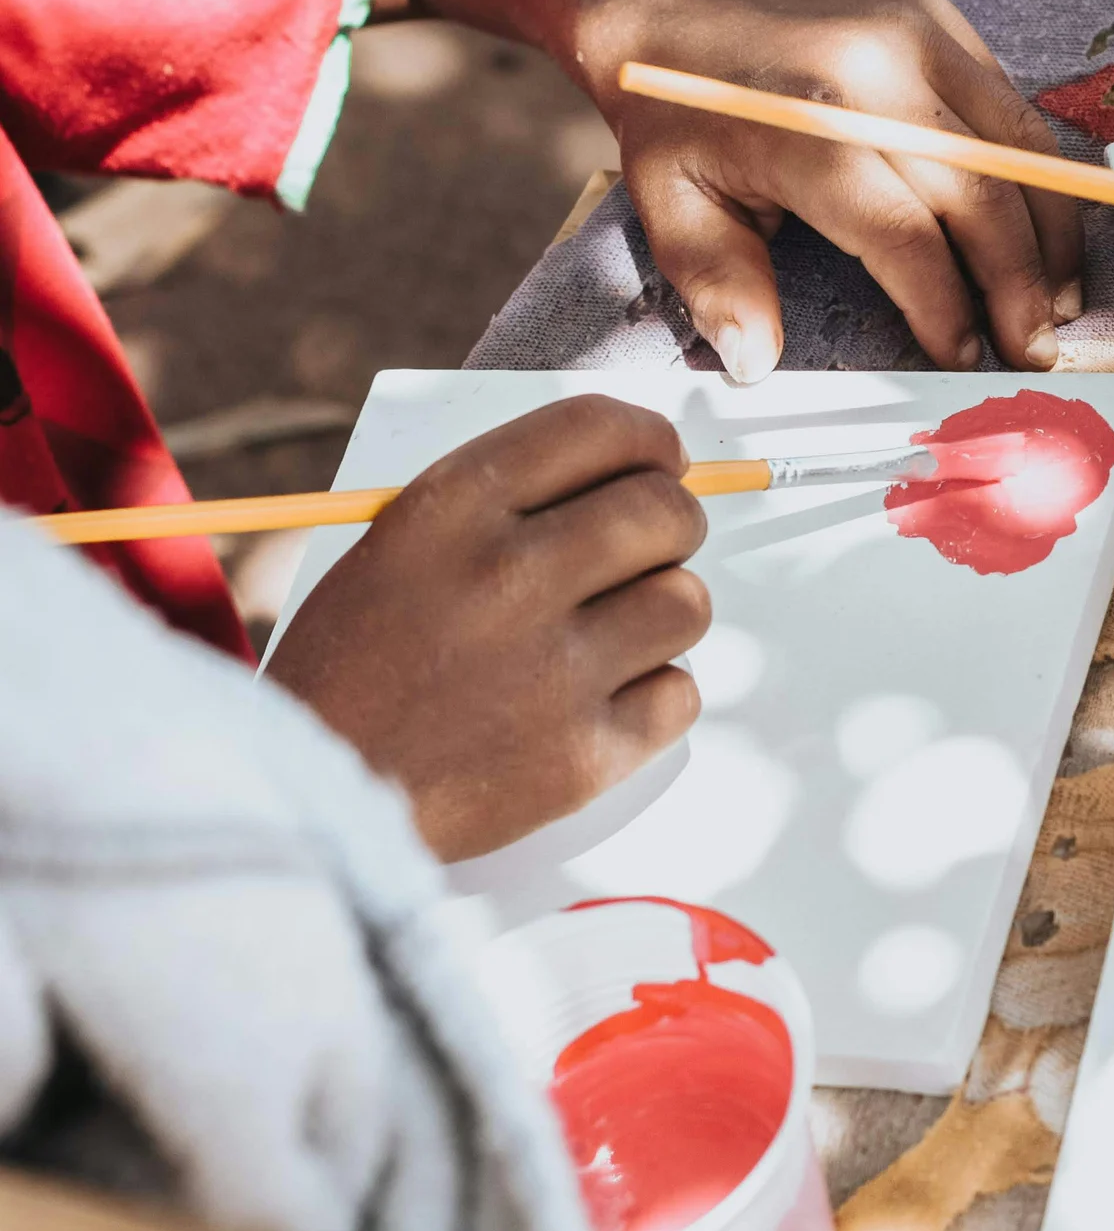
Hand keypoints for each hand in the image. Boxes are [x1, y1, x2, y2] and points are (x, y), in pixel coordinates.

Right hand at [266, 397, 708, 861]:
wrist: (311, 801)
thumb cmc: (358, 668)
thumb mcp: (396, 548)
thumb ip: (504, 504)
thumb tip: (636, 474)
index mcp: (451, 510)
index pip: (598, 428)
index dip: (651, 440)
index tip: (662, 462)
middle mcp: (507, 577)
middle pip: (665, 512)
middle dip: (672, 526)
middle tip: (647, 553)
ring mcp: (552, 670)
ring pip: (686, 603)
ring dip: (663, 614)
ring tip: (609, 637)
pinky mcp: (584, 756)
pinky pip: (681, 692)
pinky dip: (654, 697)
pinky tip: (600, 702)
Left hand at [609, 0, 1082, 381]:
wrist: (685, 8)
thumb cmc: (682, 124)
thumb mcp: (671, 210)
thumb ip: (720, 287)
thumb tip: (757, 362)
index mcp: (806, 126)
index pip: (905, 233)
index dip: (945, 306)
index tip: (962, 357)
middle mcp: (875, 72)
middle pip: (980, 194)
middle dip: (1018, 283)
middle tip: (1036, 348)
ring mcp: (918, 36)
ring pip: (1020, 151)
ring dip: (1052, 234)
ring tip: (1058, 302)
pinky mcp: (941, 24)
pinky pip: (1015, 112)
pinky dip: (1040, 181)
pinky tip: (1042, 239)